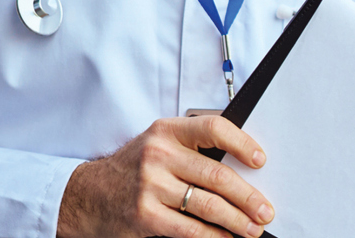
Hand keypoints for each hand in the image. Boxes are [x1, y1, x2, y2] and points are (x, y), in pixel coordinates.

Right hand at [57, 116, 274, 237]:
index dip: (242, 144)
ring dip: (236, 220)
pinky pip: (188, 228)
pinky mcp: (144, 216)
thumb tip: (244, 165)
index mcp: (167, 131)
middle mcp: (158, 155)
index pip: (213, 129)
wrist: (88, 194)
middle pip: (217, 175)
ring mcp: (150, 186)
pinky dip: (212, 235)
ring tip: (253, 227)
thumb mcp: (159, 143)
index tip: (261, 161)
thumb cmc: (134, 167)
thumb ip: (193, 147)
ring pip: (207, 205)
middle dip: (248, 197)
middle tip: (265, 210)